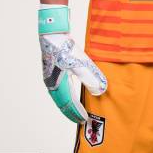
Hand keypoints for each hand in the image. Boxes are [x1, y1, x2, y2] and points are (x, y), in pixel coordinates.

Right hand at [38, 4, 106, 123]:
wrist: (50, 33)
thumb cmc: (64, 47)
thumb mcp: (80, 62)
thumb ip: (91, 76)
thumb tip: (102, 90)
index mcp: (57, 84)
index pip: (68, 103)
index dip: (76, 112)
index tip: (84, 119)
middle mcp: (52, 84)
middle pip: (62, 103)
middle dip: (71, 112)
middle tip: (80, 120)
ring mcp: (50, 77)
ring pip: (59, 97)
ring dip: (67, 104)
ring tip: (75, 110)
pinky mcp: (51, 71)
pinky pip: (58, 88)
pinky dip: (64, 95)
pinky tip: (70, 93)